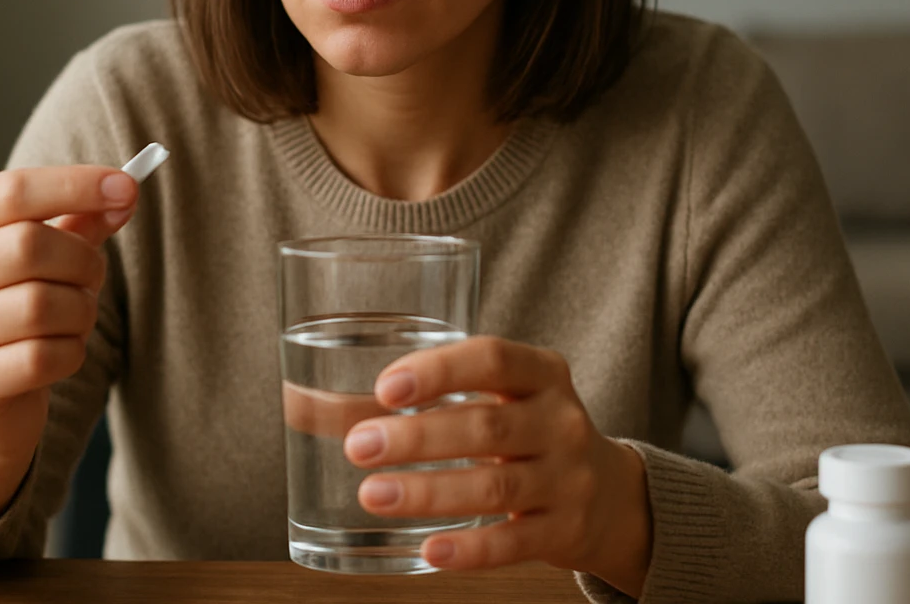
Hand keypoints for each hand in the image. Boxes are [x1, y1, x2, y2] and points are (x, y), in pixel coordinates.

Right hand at [0, 165, 138, 524]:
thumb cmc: (23, 304)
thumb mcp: (49, 253)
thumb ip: (83, 218)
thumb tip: (124, 192)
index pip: (11, 191)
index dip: (76, 184)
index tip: (128, 188)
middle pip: (27, 245)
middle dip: (82, 259)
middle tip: (94, 275)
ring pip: (39, 305)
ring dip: (81, 310)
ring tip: (76, 317)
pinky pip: (42, 357)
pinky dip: (72, 352)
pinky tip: (63, 351)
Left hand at [342, 336, 651, 595]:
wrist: (609, 495)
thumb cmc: (523, 431)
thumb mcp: (492, 399)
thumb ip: (413, 398)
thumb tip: (299, 403)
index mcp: (542, 372)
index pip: (494, 359)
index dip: (440, 369)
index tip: (386, 386)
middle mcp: (561, 421)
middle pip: (487, 427)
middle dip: (418, 438)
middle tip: (359, 447)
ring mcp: (568, 479)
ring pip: (495, 488)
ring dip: (429, 493)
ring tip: (373, 495)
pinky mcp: (564, 531)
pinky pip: (515, 544)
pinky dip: (470, 550)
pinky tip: (428, 550)